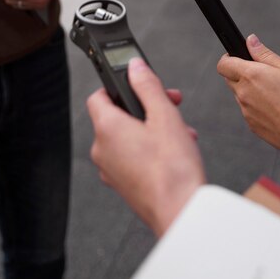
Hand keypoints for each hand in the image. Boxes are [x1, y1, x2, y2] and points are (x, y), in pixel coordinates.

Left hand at [87, 58, 205, 236]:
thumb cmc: (173, 169)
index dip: (117, 86)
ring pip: (128, 137)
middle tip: (170, 104)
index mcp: (107, 128)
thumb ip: (147, 85)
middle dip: (145, 107)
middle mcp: (102, 149)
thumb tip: (135, 66)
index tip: (138, 84)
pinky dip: (150, 148)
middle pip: (117, 115)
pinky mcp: (123, 185)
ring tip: (179, 132)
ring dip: (153, 128)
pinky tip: (175, 151)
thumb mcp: (164, 115)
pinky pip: (132, 156)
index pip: (98, 96)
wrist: (181, 213)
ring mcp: (111, 170)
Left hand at [217, 35, 279, 181]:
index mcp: (251, 76)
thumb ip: (265, 54)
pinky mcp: (252, 125)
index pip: (223, 64)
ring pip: (240, 95)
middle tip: (262, 74)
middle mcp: (244, 94)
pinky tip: (276, 107)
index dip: (229, 58)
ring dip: (249, 90)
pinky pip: (248, 110)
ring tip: (275, 93)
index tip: (238, 57)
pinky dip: (256, 106)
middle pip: (229, 78)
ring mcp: (246, 111)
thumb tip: (250, 41)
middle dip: (240, 73)